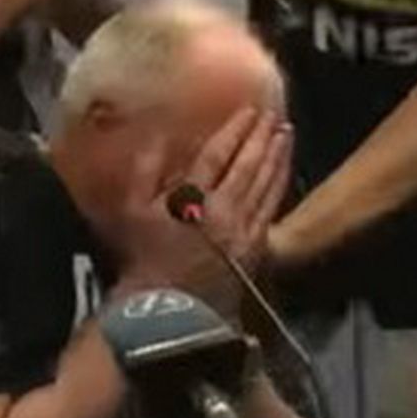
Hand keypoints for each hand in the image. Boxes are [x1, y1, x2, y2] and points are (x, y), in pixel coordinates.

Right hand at [106, 109, 290, 312]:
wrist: (168, 307)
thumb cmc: (143, 257)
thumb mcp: (132, 211)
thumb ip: (144, 171)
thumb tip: (158, 138)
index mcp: (191, 198)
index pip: (217, 155)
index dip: (234, 130)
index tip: (247, 111)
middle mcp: (222, 210)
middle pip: (247, 165)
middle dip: (260, 137)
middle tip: (272, 114)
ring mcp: (242, 229)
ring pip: (265, 184)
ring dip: (277, 156)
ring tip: (285, 133)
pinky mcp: (255, 247)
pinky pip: (272, 207)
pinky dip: (280, 184)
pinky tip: (284, 170)